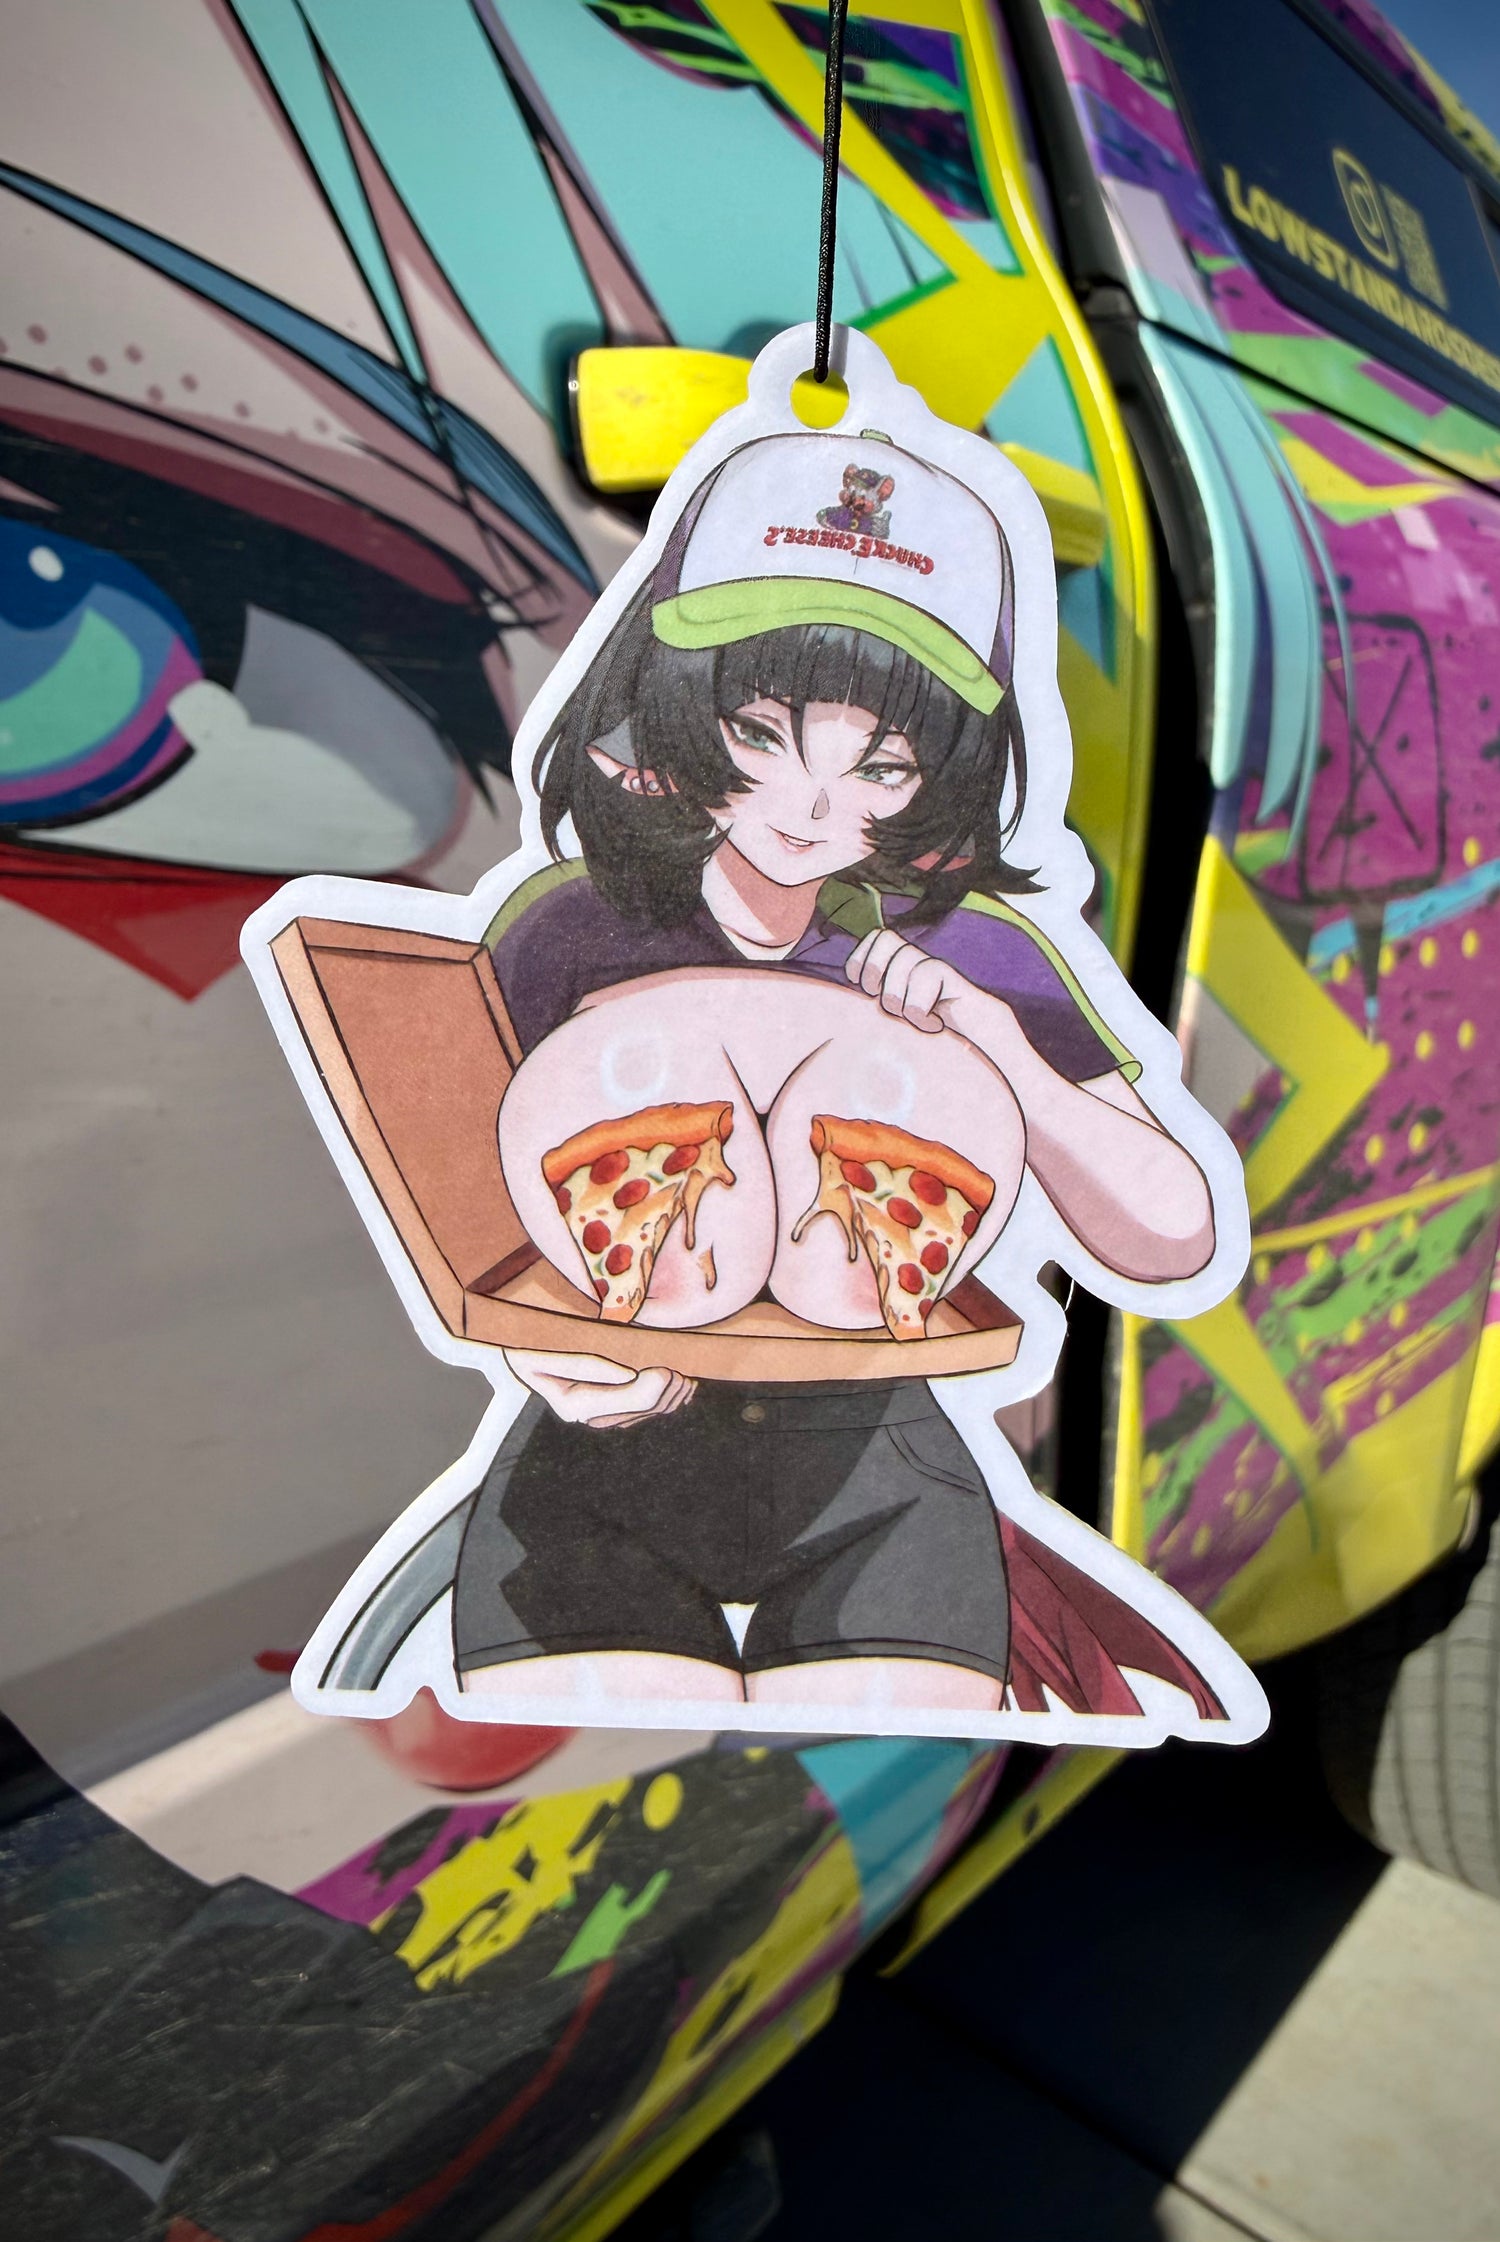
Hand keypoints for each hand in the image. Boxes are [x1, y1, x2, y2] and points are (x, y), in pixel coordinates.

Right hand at [504, 1349, 695, 1430]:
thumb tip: (628, 1374)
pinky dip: (670, 1396)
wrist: (522, 1347)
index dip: (656, 1386)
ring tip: (686, 1372)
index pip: (632, 1401)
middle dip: (671, 1387)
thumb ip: (585, 1364)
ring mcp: (603, 1414)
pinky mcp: (613, 1408)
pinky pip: (650, 1408)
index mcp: (575, 1404)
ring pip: (654, 1410)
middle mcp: (591, 1416)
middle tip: (683, 1365)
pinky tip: (682, 1383)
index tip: (667, 1368)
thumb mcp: (550, 1348)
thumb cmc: (533, 1342)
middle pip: (649, 1406)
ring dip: (675, 1392)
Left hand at [845, 929, 977, 1034]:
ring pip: (903, 962)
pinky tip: (932, 1023)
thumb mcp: (892, 1018)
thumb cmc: (924, 1034)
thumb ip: (873, 1005)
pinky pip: (926, 976)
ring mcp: (935, 967)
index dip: (860, 958)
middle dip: (875, 971)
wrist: (975, 1043)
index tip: (859, 985)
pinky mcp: (953, 978)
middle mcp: (916, 959)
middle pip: (885, 938)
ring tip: (911, 1018)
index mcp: (898, 964)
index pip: (875, 936)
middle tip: (881, 998)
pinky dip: (919, 1009)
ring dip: (898, 998)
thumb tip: (837, 1006)